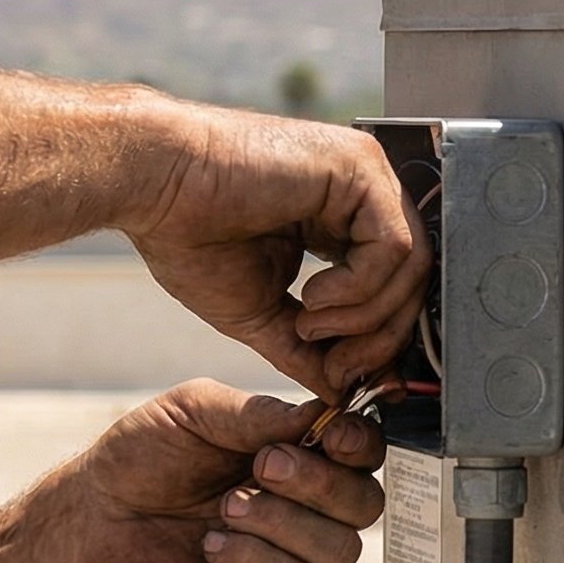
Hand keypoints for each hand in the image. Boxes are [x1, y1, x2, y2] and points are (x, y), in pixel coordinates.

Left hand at [61, 380, 386, 562]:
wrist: (92, 512)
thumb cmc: (142, 456)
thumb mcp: (194, 410)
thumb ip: (256, 412)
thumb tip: (321, 415)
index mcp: (298, 455)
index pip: (363, 455)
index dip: (361, 446)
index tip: (330, 435)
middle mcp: (303, 507)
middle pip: (365, 505)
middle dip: (322, 483)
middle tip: (264, 466)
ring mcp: (286, 555)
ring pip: (338, 550)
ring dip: (284, 521)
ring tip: (227, 505)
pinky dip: (254, 557)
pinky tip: (211, 543)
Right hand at [123, 105, 429, 398]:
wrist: (150, 187)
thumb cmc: (186, 235)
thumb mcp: (256, 312)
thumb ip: (304, 349)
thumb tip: (340, 393)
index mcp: (336, 219)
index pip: (390, 285)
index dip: (375, 339)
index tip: (343, 376)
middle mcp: (358, 194)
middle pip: (412, 280)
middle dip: (379, 338)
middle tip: (335, 366)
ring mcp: (362, 176)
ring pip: (412, 266)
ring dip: (365, 317)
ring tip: (308, 325)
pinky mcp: (358, 169)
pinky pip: (394, 246)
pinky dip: (360, 288)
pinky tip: (312, 296)